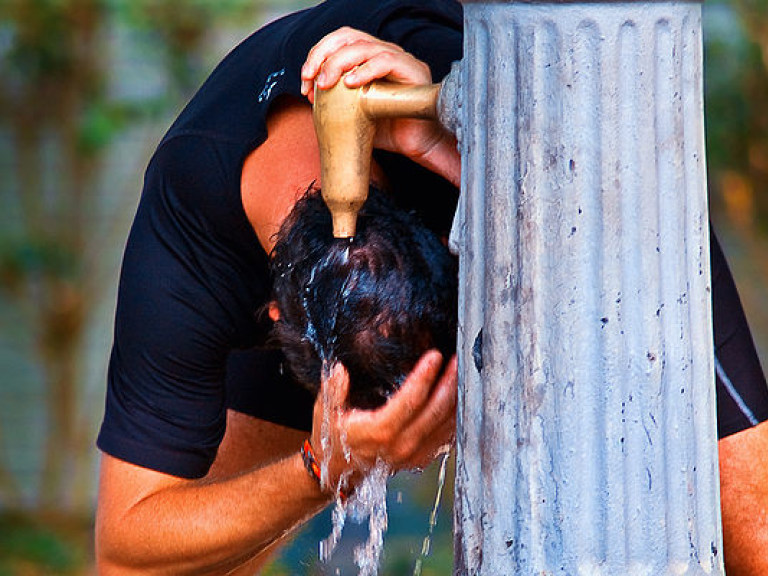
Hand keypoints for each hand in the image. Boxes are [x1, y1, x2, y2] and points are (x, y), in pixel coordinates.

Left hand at [300, 27, 454, 166]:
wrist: (416, 145)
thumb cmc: (387, 130)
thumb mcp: (352, 113)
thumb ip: (334, 100)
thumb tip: (310, 93)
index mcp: (369, 58)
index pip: (339, 41)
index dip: (317, 55)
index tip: (305, 81)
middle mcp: (384, 53)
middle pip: (348, 37)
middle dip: (322, 54)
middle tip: (309, 78)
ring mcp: (399, 59)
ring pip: (363, 47)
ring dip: (338, 63)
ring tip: (325, 83)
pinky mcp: (413, 70)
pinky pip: (386, 60)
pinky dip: (365, 69)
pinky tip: (350, 83)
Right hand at [309, 350, 456, 494]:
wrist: (338, 472)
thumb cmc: (332, 438)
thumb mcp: (324, 413)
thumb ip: (332, 391)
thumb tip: (339, 370)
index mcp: (379, 432)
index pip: (410, 401)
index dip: (424, 377)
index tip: (435, 355)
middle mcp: (401, 446)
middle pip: (435, 411)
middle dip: (450, 382)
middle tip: (459, 357)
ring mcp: (413, 456)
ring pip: (446, 425)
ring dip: (457, 398)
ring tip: (464, 372)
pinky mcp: (421, 459)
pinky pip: (446, 437)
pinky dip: (456, 416)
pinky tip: (461, 397)